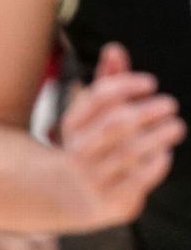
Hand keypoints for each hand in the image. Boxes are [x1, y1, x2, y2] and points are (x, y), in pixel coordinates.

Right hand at [60, 43, 184, 227]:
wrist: (73, 196)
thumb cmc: (91, 144)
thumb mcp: (93, 116)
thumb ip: (107, 82)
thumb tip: (115, 48)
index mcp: (71, 126)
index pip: (97, 98)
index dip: (125, 86)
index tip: (150, 82)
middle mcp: (77, 151)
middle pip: (115, 125)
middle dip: (146, 111)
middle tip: (170, 104)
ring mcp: (92, 178)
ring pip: (130, 152)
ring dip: (158, 136)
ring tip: (176, 126)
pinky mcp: (110, 200)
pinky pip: (138, 179)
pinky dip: (155, 164)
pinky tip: (165, 152)